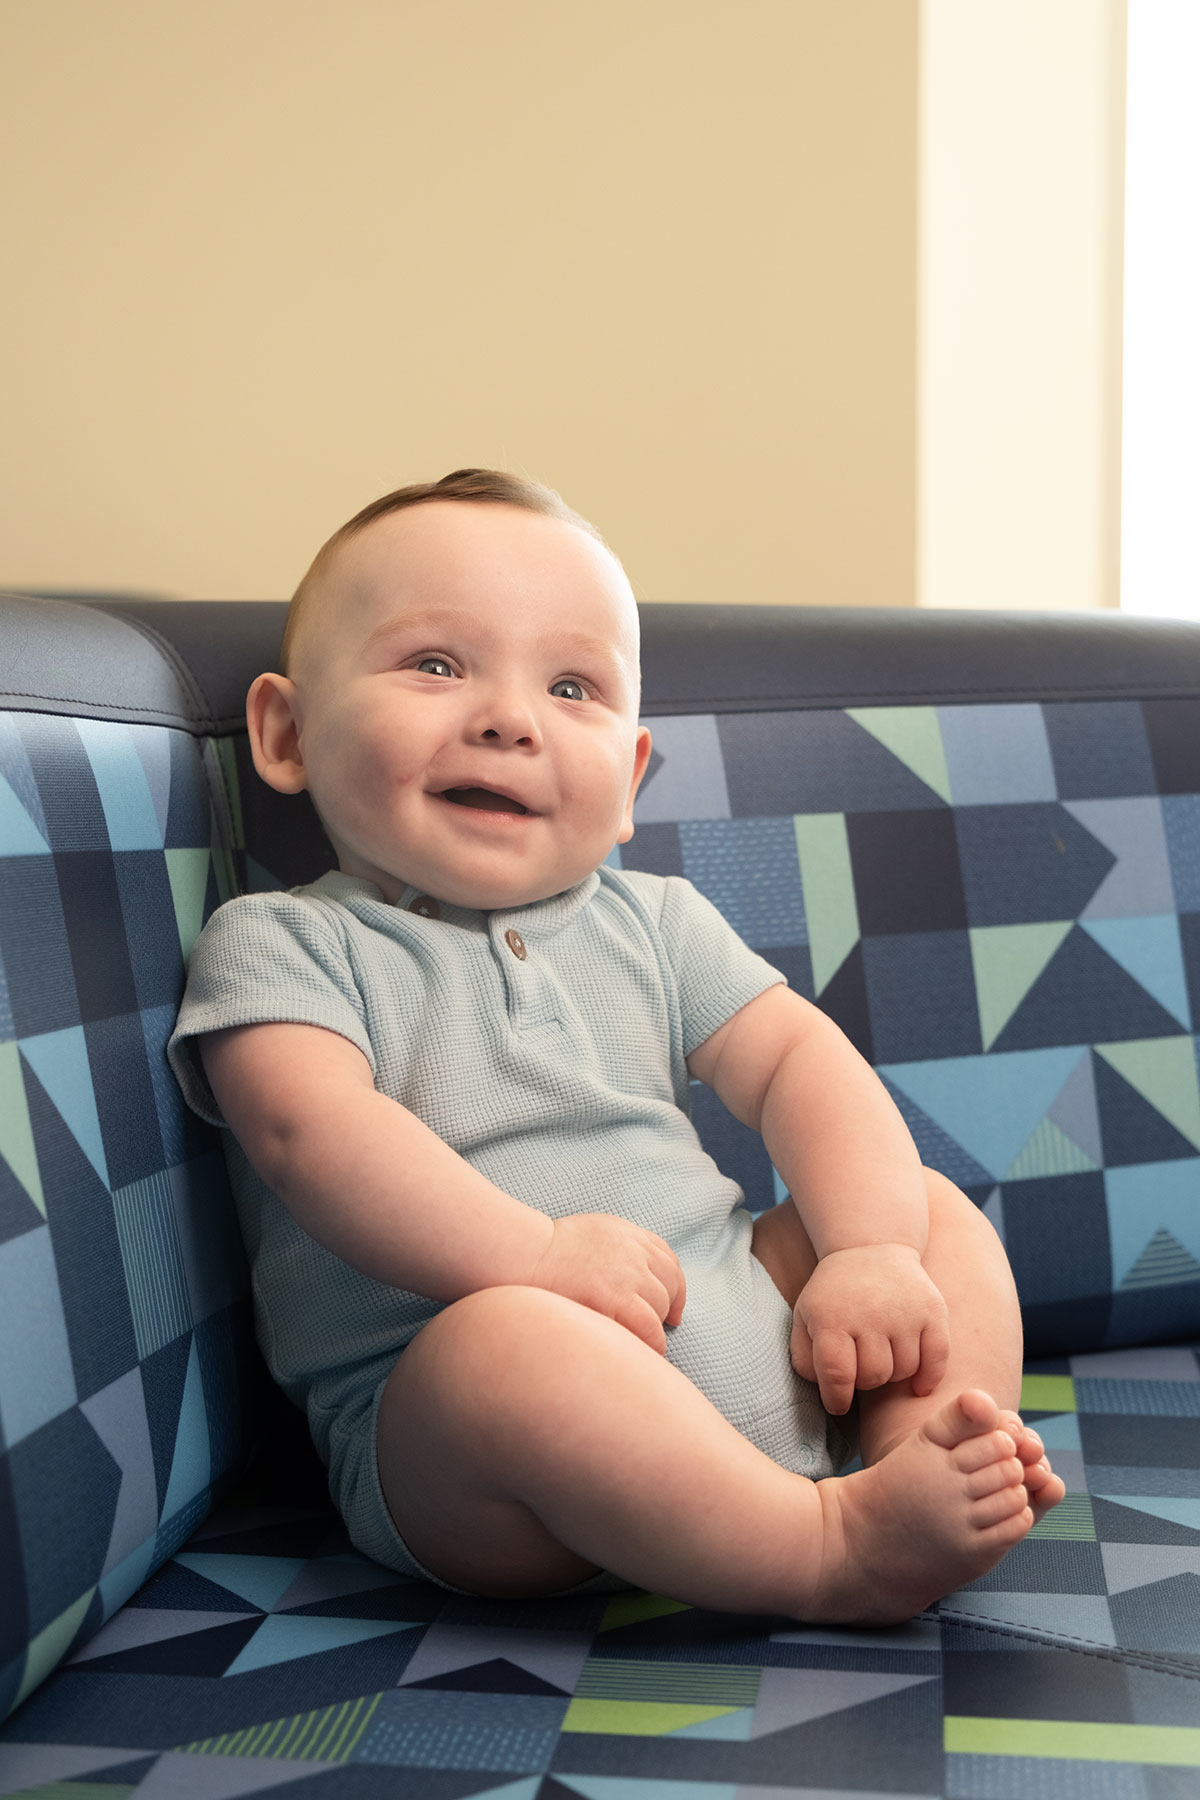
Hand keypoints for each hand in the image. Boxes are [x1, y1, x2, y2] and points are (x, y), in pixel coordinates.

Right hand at [526, 1213, 686, 1354]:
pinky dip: (653, 1342)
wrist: (525, 1254)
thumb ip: (616, 1248)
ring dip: (656, 1326)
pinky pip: (650, 1327)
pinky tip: (644, 1351)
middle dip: (666, 1306)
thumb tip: (630, 1276)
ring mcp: (628, 1274)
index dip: (673, 1285)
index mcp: (627, 1233)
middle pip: (670, 1283)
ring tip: (642, 1341)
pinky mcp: (618, 1299)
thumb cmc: (546, 1252)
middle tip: (657, 1327)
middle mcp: (634, 1251)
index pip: (667, 1258)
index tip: (671, 1307)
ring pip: (662, 1306)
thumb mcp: (590, 1233)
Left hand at [789, 1243, 950, 1414]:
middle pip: (873, 1376)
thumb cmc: (835, 1292)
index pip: (836, 1375)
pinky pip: (937, 1358)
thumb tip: (826, 1391)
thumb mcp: (805, 1316)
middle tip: (861, 1365)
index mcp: (832, 1318)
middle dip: (865, 1380)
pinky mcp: (932, 1310)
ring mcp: (904, 1312)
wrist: (870, 1245)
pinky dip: (929, 1377)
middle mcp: (869, 1314)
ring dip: (893, 1373)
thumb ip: (804, 1357)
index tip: (838, 1403)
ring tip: (883, 1355)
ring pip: (904, 1371)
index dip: (837, 1398)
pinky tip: (918, 1384)